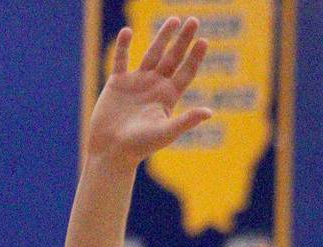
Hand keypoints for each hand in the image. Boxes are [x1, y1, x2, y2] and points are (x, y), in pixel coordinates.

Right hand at [86, 17, 211, 169]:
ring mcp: (136, 83)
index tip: (204, 40)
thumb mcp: (167, 132)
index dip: (195, 56)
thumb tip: (209, 112)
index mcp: (169, 97)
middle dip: (183, 40)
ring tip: (173, 20)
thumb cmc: (141, 145)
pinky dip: (123, 46)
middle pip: (172, 58)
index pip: (185, 72)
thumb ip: (187, 120)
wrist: (112, 150)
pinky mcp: (117, 83)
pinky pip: (121, 60)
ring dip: (162, 37)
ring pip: (152, 54)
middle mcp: (155, 87)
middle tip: (194, 20)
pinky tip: (128, 32)